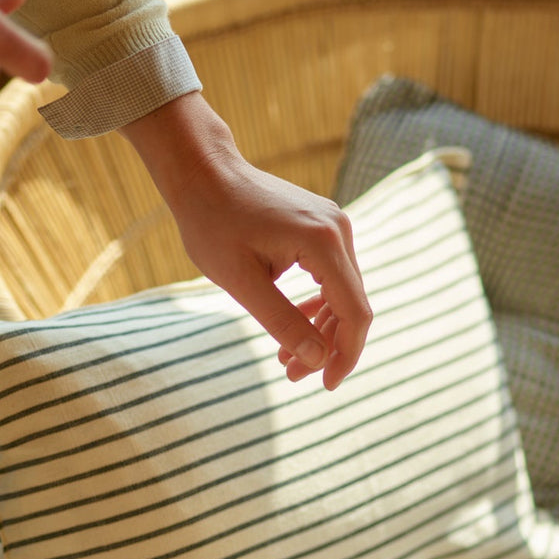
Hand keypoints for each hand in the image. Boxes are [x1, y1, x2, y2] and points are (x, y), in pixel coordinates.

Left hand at [123, 92, 371, 389]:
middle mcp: (338, 230)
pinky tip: (293, 330)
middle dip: (328, 347)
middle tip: (293, 376)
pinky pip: (331, 277)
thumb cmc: (213, 223)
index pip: (354, 312)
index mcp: (323, 243)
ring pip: (342, 294)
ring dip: (320, 330)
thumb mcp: (242, 283)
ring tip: (287, 360)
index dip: (345, 354)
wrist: (204, 173)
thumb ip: (283, 322)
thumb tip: (318, 360)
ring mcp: (334, 226)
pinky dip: (316, 306)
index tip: (326, 386)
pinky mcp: (323, 228)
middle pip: (352, 305)